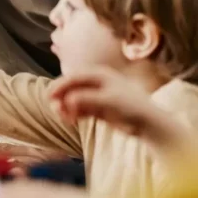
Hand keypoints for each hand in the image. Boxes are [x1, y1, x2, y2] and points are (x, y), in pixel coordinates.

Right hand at [49, 67, 185, 145]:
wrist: (147, 122)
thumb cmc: (130, 106)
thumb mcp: (109, 101)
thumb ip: (87, 100)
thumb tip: (68, 101)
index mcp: (99, 74)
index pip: (75, 77)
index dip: (61, 85)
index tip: (50, 96)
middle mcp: (96, 83)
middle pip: (72, 87)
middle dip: (62, 97)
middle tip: (55, 109)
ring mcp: (96, 95)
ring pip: (74, 99)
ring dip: (66, 107)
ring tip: (63, 117)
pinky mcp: (97, 108)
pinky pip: (80, 109)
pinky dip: (74, 113)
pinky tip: (71, 120)